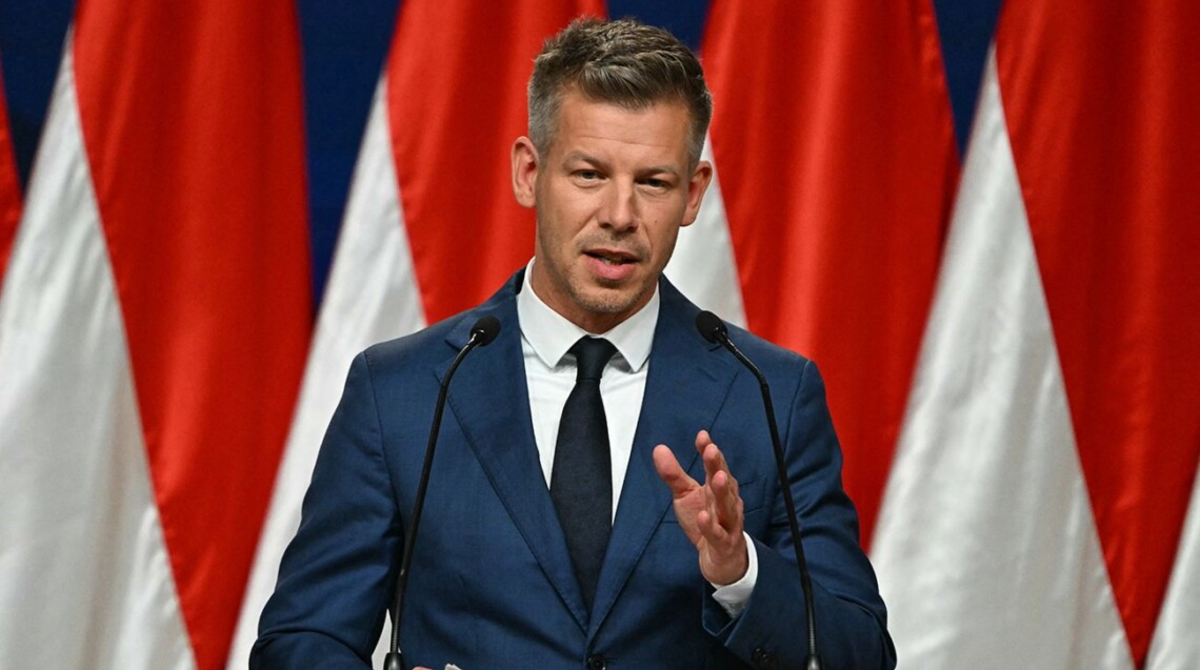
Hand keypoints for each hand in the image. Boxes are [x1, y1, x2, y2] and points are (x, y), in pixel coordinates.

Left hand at [653, 430, 747, 584]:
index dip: (709, 452)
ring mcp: (727, 523)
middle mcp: (726, 503)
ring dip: (723, 492)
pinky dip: (711, 526)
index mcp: (717, 488)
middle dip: (718, 466)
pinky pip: (718, 534)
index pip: (715, 466)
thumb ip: (674, 474)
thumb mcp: (685, 495)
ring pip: (727, 506)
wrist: (720, 559)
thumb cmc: (706, 522)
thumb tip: (659, 448)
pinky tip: (704, 516)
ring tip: (716, 478)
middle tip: (712, 450)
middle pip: (723, 482)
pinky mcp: (723, 543)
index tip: (702, 436)